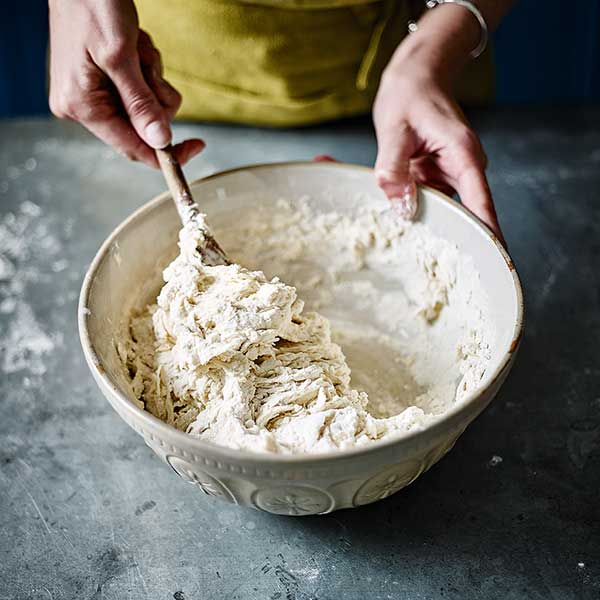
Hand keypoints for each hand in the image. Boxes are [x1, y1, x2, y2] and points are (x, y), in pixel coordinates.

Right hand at [48, 0, 203, 167]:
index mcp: (82, 107)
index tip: (197, 146)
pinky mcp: (100, 82)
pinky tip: (134, 46)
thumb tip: (160, 141)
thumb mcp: (120, 56)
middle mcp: (82, 107)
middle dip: (155, 95)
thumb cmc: (92, 4)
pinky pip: (139, 89)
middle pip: (142, 126)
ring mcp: (91, 94)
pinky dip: (145, 68)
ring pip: (145, 106)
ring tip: (136, 47)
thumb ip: (141, 103)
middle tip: (147, 64)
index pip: (133, 148)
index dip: (168, 153)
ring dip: (152, 76)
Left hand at [373, 44, 502, 239]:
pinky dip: (420, 213)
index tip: (497, 258)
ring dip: (433, 227)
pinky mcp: (439, 178)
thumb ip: (393, 168)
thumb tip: (400, 207)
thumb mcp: (394, 130)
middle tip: (447, 273)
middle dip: (459, 242)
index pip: (480, 201)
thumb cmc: (410, 96)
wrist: (416, 78)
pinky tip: (405, 223)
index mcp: (462, 154)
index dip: (489, 233)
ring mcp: (452, 175)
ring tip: (417, 250)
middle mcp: (464, 168)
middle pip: (468, 214)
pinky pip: (431, 203)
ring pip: (446, 211)